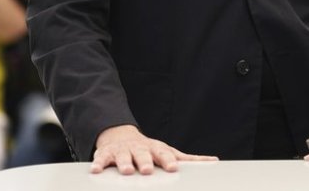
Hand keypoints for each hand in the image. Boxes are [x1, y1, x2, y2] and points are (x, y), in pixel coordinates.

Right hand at [91, 124, 216, 174]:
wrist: (122, 136)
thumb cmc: (150, 149)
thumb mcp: (168, 151)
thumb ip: (188, 158)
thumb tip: (213, 161)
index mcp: (156, 149)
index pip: (164, 154)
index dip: (168, 161)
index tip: (173, 169)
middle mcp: (140, 148)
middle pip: (144, 154)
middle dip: (146, 162)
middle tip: (148, 170)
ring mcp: (123, 150)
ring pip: (124, 156)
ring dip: (125, 163)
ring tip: (127, 171)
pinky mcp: (106, 154)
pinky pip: (101, 159)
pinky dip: (98, 164)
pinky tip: (95, 171)